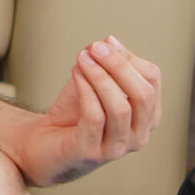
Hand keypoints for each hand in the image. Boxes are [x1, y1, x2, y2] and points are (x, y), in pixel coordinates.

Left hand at [8, 36, 162, 187]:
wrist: (42, 145)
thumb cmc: (72, 115)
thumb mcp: (93, 85)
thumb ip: (106, 65)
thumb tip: (110, 42)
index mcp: (146, 118)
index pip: (152, 81)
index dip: (129, 58)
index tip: (106, 43)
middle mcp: (138, 136)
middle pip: (143, 94)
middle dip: (118, 65)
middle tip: (95, 48)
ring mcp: (116, 148)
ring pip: (120, 107)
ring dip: (100, 76)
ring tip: (82, 58)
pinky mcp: (90, 153)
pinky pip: (95, 118)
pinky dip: (86, 91)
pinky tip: (76, 74)